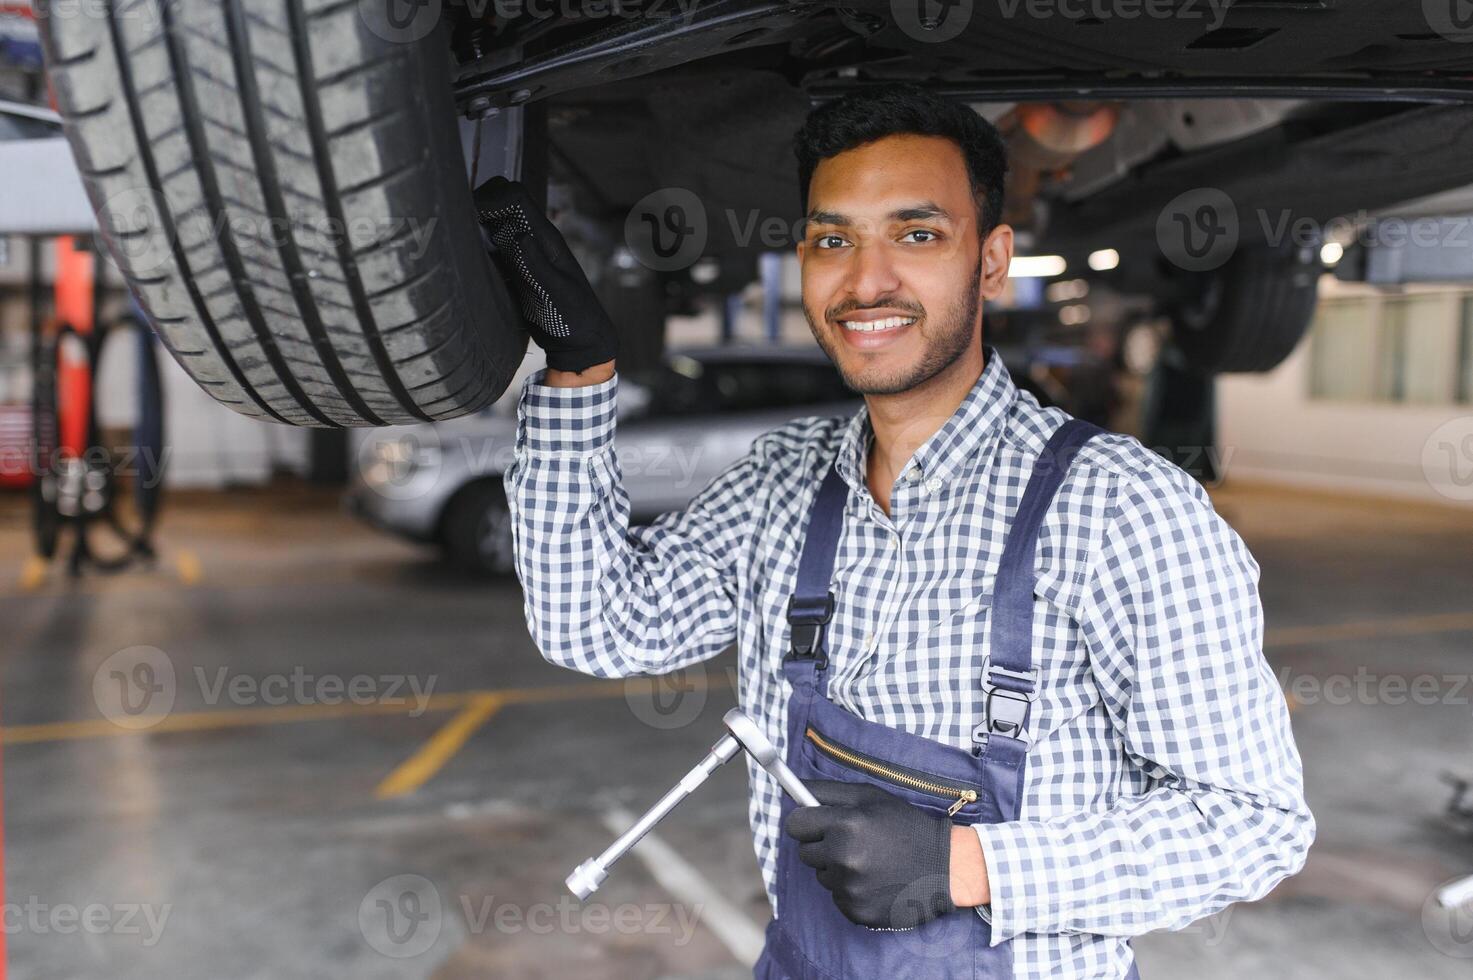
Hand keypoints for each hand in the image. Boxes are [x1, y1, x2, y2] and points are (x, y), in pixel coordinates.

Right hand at [473, 176, 617, 372]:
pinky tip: (466, 265)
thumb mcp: (557, 292)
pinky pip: (490, 250)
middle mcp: (531, 239)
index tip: (472, 214)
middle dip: (478, 206)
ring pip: (492, 225)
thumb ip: (538, 264)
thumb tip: (518, 233)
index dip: (492, 197)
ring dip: (473, 228)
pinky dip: (475, 250)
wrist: (579, 343)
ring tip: (457, 246)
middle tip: (459, 229)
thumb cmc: (575, 319)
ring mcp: (521, 254)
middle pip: (501, 203)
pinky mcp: (512, 271)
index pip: (516, 197)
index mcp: (544, 237)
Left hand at [784, 779, 955, 928]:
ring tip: (870, 861)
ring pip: (821, 875)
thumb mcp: (870, 797)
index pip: (795, 824)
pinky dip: (850, 889)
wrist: (944, 868)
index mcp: (845, 825)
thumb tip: (792, 791)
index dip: (807, 822)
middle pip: (805, 852)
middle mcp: (843, 858)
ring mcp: (849, 888)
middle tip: (853, 841)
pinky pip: (836, 896)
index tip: (818, 823)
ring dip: (837, 868)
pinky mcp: (855, 911)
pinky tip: (875, 881)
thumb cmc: (905, 826)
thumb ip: (827, 792)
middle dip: (822, 845)